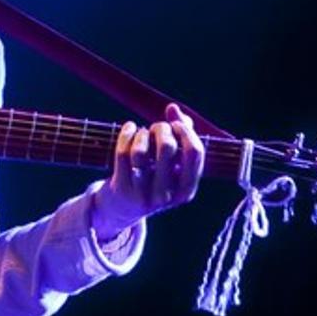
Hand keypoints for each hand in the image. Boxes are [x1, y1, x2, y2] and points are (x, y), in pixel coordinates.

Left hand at [92, 103, 205, 239]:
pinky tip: (129, 128)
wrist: (124, 208)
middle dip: (162, 128)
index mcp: (186, 191)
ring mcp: (142, 194)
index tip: (176, 125)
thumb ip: (182, 134)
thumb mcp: (174, 164)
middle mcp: (166, 196)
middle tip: (157, 128)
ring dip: (142, 134)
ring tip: (142, 133)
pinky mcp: (121, 188)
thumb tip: (172, 108)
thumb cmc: (156, 177)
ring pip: (140, 151)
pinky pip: (122, 153)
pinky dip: (126, 133)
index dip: (185, 131)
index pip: (194, 153)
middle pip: (167, 147)